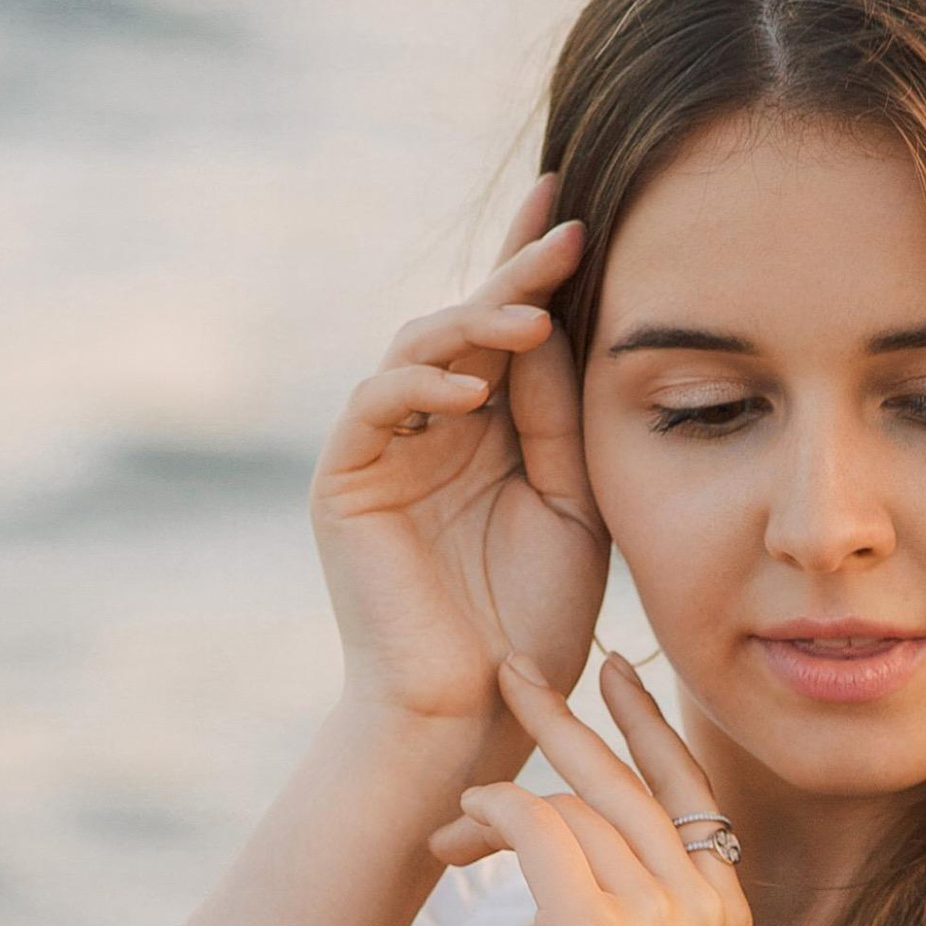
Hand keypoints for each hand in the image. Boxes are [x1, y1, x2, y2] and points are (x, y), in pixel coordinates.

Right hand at [310, 180, 608, 769]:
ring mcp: (384, 450)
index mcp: (488, 431)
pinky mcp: (345, 479)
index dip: (537, 271)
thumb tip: (550, 323)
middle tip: (566, 228)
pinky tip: (473, 388)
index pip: (511, 333)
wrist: (472, 714)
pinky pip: (376, 403)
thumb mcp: (571, 505)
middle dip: (516, 273)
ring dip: (476, 322)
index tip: (580, 211)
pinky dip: (421, 385)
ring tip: (532, 314)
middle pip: (468, 323)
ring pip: (420, 348)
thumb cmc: (530, 627)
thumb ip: (560, 418)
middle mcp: (432, 428)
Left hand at [450, 653, 750, 925]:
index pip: (690, 788)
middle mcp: (707, 898)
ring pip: (570, 803)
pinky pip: (535, 825)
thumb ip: (626, 924)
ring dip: (496, 806)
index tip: (610, 676)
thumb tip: (565, 867)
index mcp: (728, 910)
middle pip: (628, 776)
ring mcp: (659, 909)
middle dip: (565, 717)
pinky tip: (457, 836)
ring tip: (448, 833)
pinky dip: (488, 816)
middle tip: (511, 671)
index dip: (646, 725)